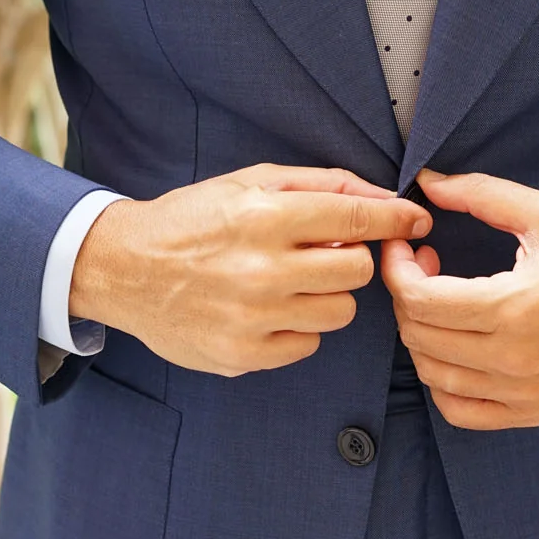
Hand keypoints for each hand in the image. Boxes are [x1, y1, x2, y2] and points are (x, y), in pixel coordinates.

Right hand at [70, 163, 430, 376]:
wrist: (123, 269)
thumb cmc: (193, 220)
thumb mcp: (249, 183)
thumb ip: (320, 185)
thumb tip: (383, 198)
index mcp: (264, 217)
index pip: (357, 221)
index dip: (396, 221)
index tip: (415, 222)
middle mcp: (262, 269)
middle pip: (358, 271)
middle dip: (349, 260)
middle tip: (320, 255)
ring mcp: (253, 317)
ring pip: (341, 312)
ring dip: (328, 295)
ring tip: (293, 283)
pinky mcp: (243, 355)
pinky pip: (309, 344)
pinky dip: (299, 327)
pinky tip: (268, 311)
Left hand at [381, 168, 538, 430]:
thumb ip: (482, 194)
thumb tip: (427, 181)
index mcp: (515, 309)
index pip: (419, 301)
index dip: (398, 269)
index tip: (408, 245)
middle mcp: (514, 360)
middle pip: (420, 337)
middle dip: (407, 295)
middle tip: (426, 264)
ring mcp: (522, 393)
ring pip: (433, 375)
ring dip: (422, 335)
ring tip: (442, 301)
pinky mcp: (532, 411)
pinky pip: (460, 410)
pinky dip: (443, 382)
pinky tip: (456, 346)